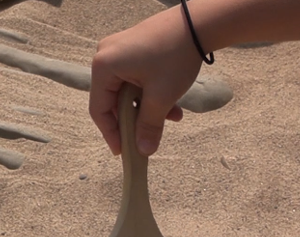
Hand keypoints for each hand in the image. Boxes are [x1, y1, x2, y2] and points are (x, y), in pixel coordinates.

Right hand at [90, 7, 202, 155]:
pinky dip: (150, 92)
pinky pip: (135, 78)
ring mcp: (119, 50)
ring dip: (147, 107)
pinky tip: (171, 102)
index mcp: (103, 67)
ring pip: (127, 90)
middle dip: (135, 119)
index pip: (99, 109)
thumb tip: (143, 151)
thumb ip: (149, 126)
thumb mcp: (161, 96)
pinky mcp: (134, 48)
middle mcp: (105, 56)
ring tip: (170, 116)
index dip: (110, 133)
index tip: (122, 150)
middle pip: (113, 100)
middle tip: (147, 136)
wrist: (200, 23)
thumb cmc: (176, 55)